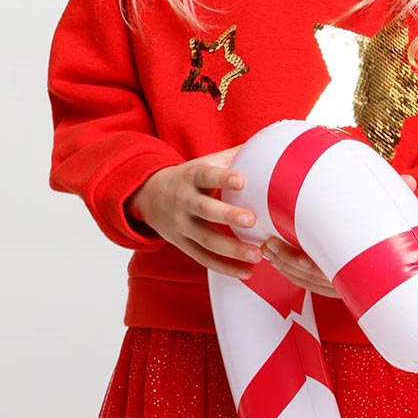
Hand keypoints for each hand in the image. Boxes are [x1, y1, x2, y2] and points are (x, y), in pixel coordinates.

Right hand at [129, 145, 264, 278]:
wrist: (149, 196)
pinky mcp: (183, 245)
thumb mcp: (203, 163)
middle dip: (227, 216)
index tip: (241, 180)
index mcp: (191, 177)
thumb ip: (232, 157)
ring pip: (206, 240)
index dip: (222, 178)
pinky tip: (246, 272)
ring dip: (232, 249)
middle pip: (205, 210)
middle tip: (251, 220)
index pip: (205, 176)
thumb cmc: (189, 178)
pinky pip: (204, 259)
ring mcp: (181, 226)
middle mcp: (184, 202)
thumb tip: (268, 146)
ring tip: (256, 254)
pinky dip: (225, 268)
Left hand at [263, 172, 417, 299]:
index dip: (317, 269)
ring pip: (306, 281)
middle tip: (270, 244)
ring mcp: (339, 286)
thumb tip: (410, 180)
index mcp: (363, 270)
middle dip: (289, 262)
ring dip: (283, 266)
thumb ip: (401, 200)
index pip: (336, 274)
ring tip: (266, 248)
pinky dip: (289, 272)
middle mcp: (350, 282)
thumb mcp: (399, 220)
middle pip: (313, 278)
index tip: (302, 259)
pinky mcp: (332, 285)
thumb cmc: (398, 239)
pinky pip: (306, 283)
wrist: (403, 265)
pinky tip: (275, 259)